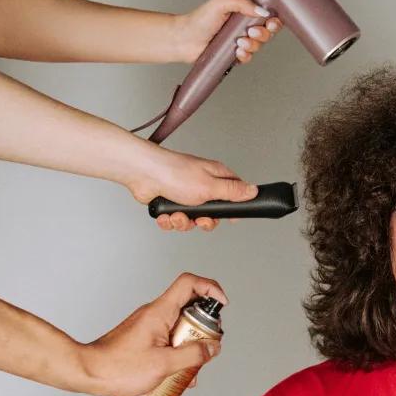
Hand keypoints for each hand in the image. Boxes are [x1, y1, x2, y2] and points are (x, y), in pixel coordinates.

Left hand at [79, 273, 226, 395]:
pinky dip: (178, 350)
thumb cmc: (117, 367)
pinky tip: (174, 371)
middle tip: (204, 346)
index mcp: (160, 312)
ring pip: (180, 324)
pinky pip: (169, 336)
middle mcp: (154, 313)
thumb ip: (193, 355)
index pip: (189, 283)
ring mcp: (148, 324)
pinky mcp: (144, 336)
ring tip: (187, 366)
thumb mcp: (163, 365)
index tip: (222, 304)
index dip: (211, 288)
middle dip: (204, 327)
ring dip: (190, 343)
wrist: (86, 372)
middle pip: (190, 306)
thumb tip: (213, 348)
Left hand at [127, 146, 257, 231]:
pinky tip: (166, 215)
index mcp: (216, 177)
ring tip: (177, 214)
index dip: (232, 209)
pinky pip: (176, 220)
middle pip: (213, 213)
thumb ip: (234, 192)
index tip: (228, 218)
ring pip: (193, 220)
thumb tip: (253, 191)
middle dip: (204, 221)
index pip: (234, 194)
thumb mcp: (211, 186)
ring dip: (184, 222)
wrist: (142, 174)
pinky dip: (170, 221)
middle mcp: (202, 186)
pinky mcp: (170, 203)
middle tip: (199, 218)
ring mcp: (185, 195)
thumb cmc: (174, 172)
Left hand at [174, 0, 283, 63]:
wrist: (185, 39)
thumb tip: (262, 10)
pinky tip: (237, 52)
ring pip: (259, 46)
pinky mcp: (235, 55)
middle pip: (267, 32)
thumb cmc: (199, 20)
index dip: (273, 21)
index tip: (270, 22)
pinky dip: (245, 55)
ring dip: (252, 45)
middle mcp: (244, 27)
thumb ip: (242, 3)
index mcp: (243, 12)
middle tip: (251, 32)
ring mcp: (241, 41)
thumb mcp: (220, 3)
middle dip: (263, 34)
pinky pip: (249, 58)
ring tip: (239, 42)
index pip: (266, 16)